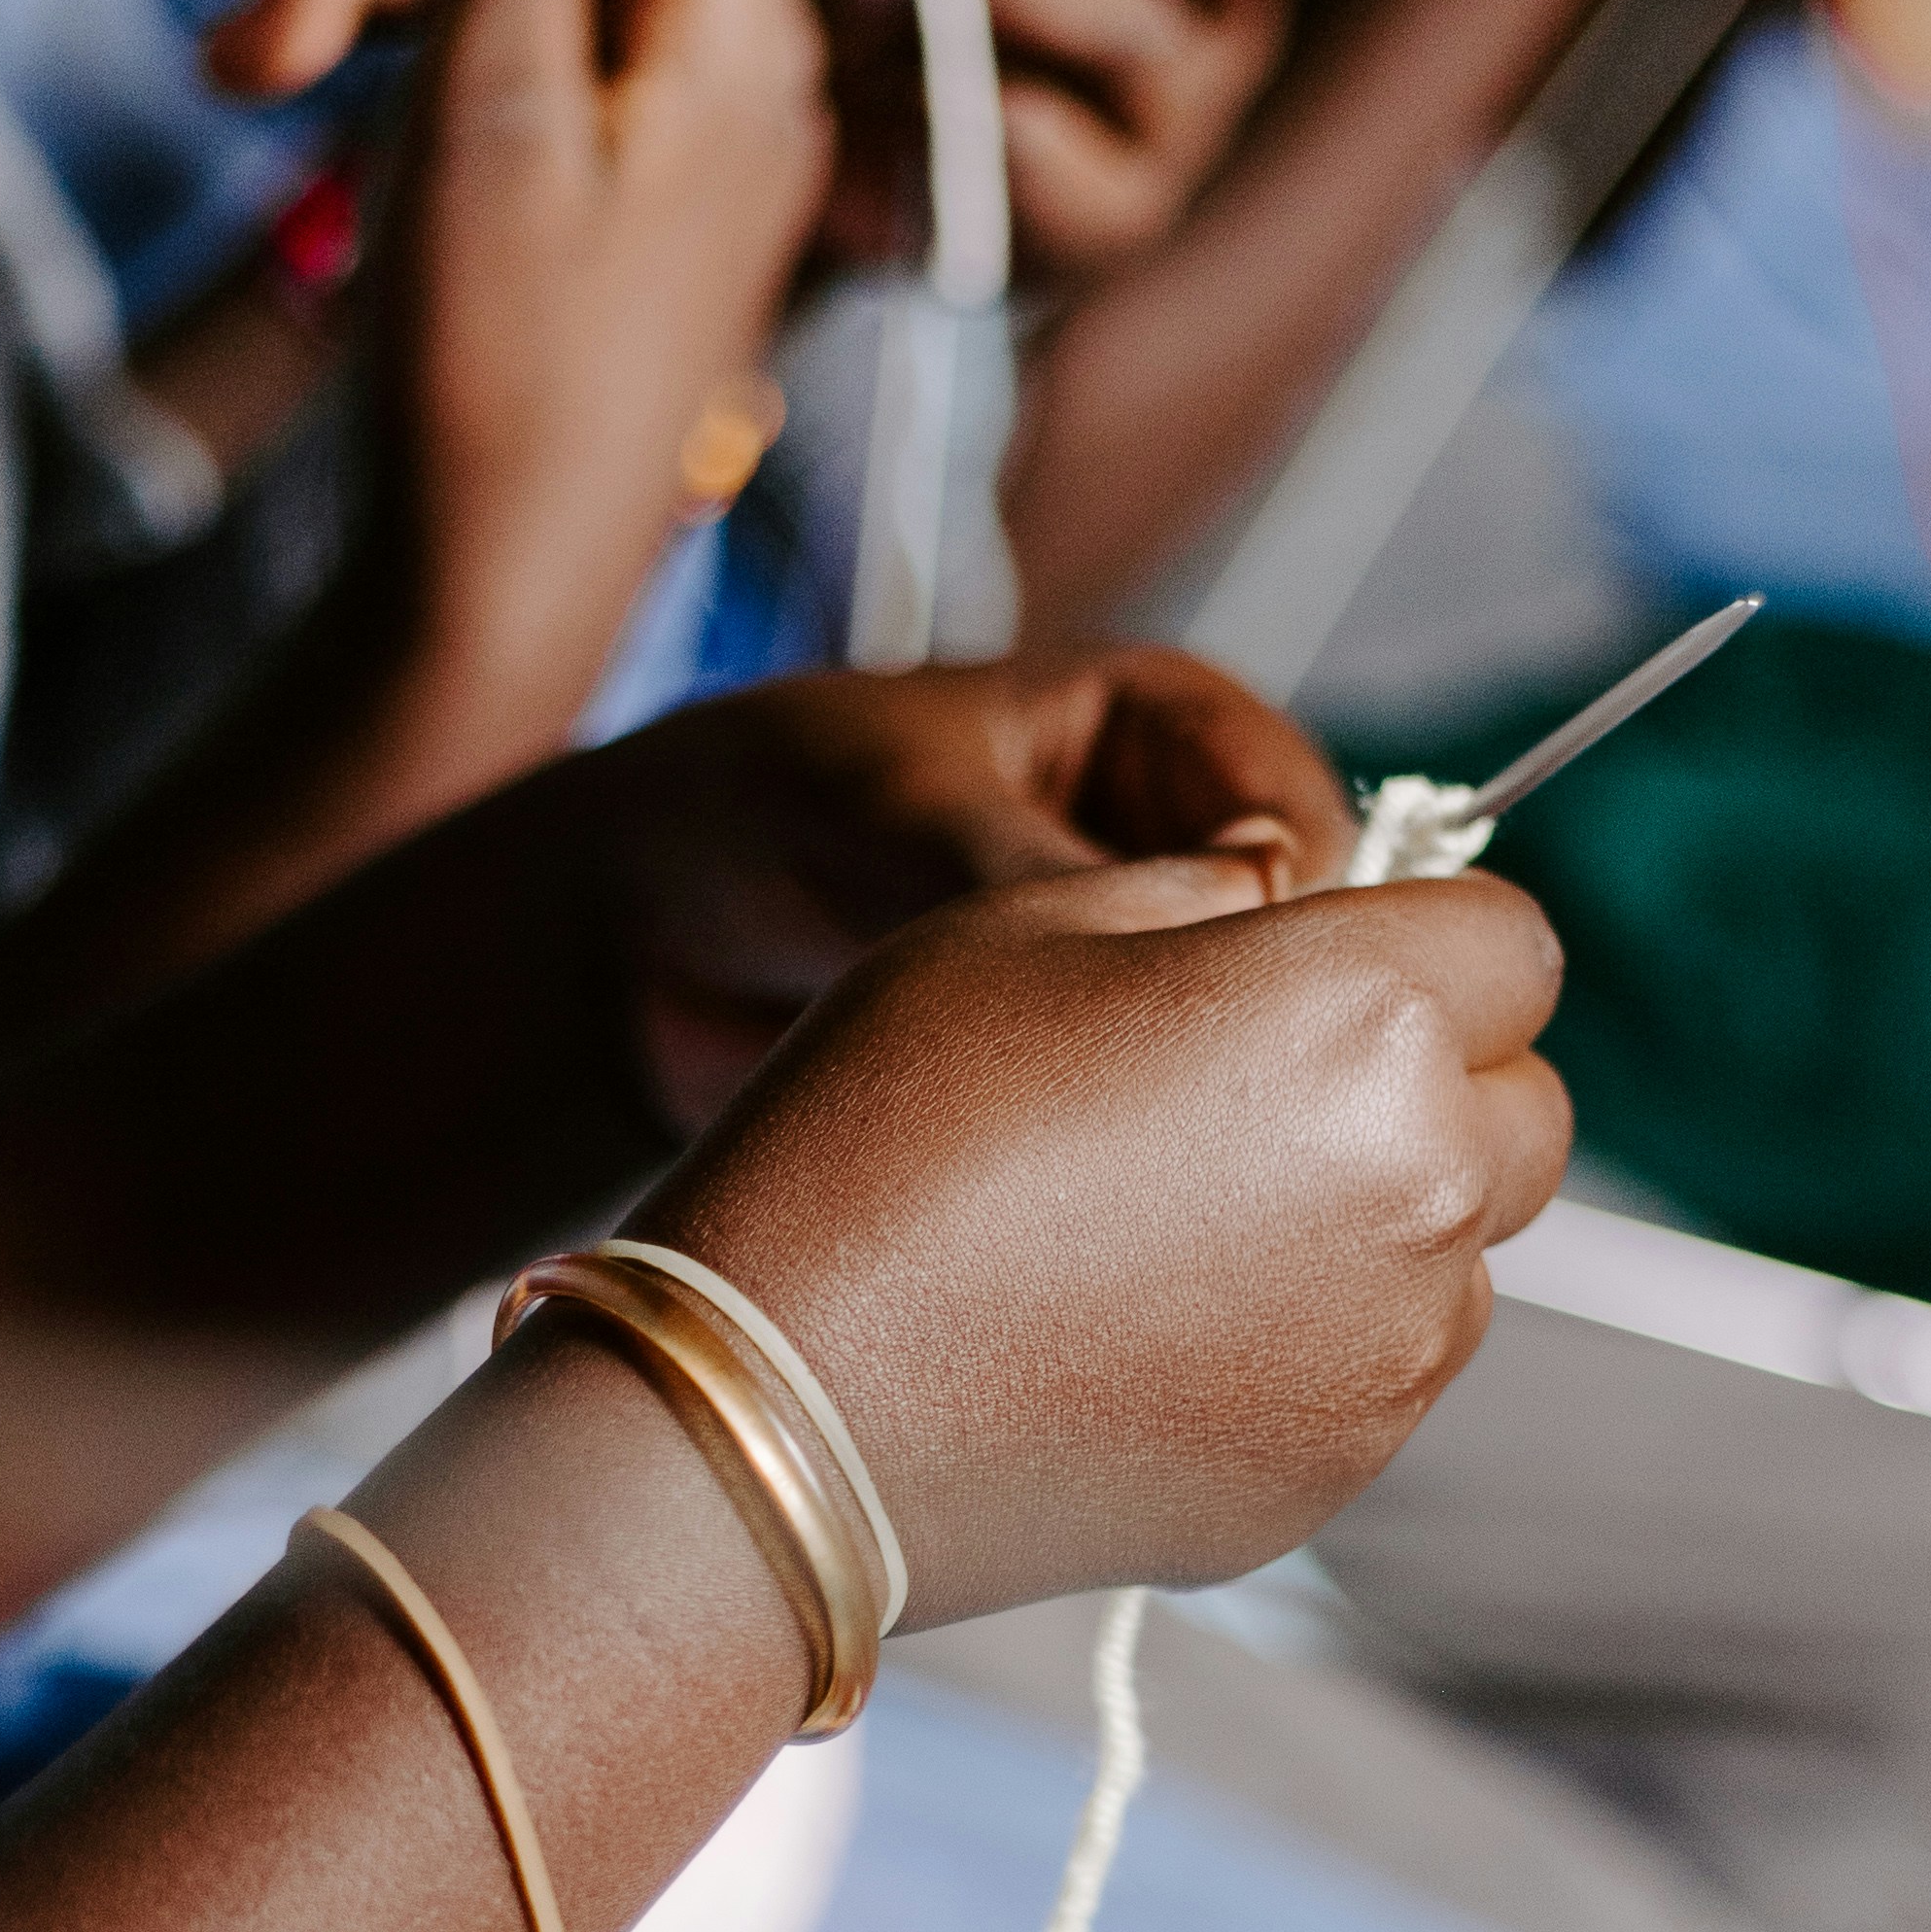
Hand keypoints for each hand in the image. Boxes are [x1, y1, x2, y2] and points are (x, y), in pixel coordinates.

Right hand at [203, 0, 832, 727]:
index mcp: (745, 39)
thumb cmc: (493, 374)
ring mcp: (692, 138)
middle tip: (258, 38)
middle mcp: (745, 74)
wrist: (493, 604)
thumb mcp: (488, 115)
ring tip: (246, 89)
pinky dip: (415, 74)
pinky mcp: (632, 196)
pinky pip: (533, 65)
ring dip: (379, 4)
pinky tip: (322, 135)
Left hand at [572, 649, 1359, 1136]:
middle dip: (1261, 1021)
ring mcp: (1141, 972)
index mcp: (1160, 729)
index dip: (1292, 911)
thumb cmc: (748, 811)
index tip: (1246, 990)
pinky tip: (1105, 1202)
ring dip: (1204, 1105)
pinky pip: (1167, 1125)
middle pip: (1302, 945)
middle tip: (1208, 1099)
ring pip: (1243, 1048)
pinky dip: (1148, 1166)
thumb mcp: (892, 811)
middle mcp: (1172, 847)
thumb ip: (1030, 864)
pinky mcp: (1095, 1081)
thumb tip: (1176, 939)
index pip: (1300, 816)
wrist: (628, 943)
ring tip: (1133, 1154)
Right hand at [637, 853, 1570, 1621]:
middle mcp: (1421, 1187)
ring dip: (1380, 1218)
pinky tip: (1150, 1327)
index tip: (1334, 963)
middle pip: (1525, 1108)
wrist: (783, 1406)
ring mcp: (1390, 1353)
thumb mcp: (1023, 919)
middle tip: (1260, 1090)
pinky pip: (1382, 1373)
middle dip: (1432, 1082)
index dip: (1425, 938)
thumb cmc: (882, 1134)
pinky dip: (1314, 1339)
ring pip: (1464, 1252)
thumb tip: (1297, 896)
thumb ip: (1209, 893)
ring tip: (1181, 1220)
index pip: (1515, 942)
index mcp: (1364, 1015)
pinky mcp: (1335, 1474)